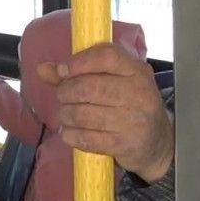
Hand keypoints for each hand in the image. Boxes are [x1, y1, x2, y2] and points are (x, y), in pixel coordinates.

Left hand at [37, 43, 173, 182]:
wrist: (157, 142)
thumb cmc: (128, 106)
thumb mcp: (111, 82)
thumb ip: (76, 74)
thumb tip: (43, 69)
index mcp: (137, 71)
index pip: (106, 56)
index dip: (77, 62)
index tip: (61, 71)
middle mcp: (140, 93)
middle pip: (87, 87)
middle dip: (65, 92)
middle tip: (64, 98)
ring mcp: (134, 120)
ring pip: (81, 114)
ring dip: (65, 115)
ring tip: (68, 116)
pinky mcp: (125, 144)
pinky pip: (84, 138)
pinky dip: (70, 135)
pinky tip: (72, 132)